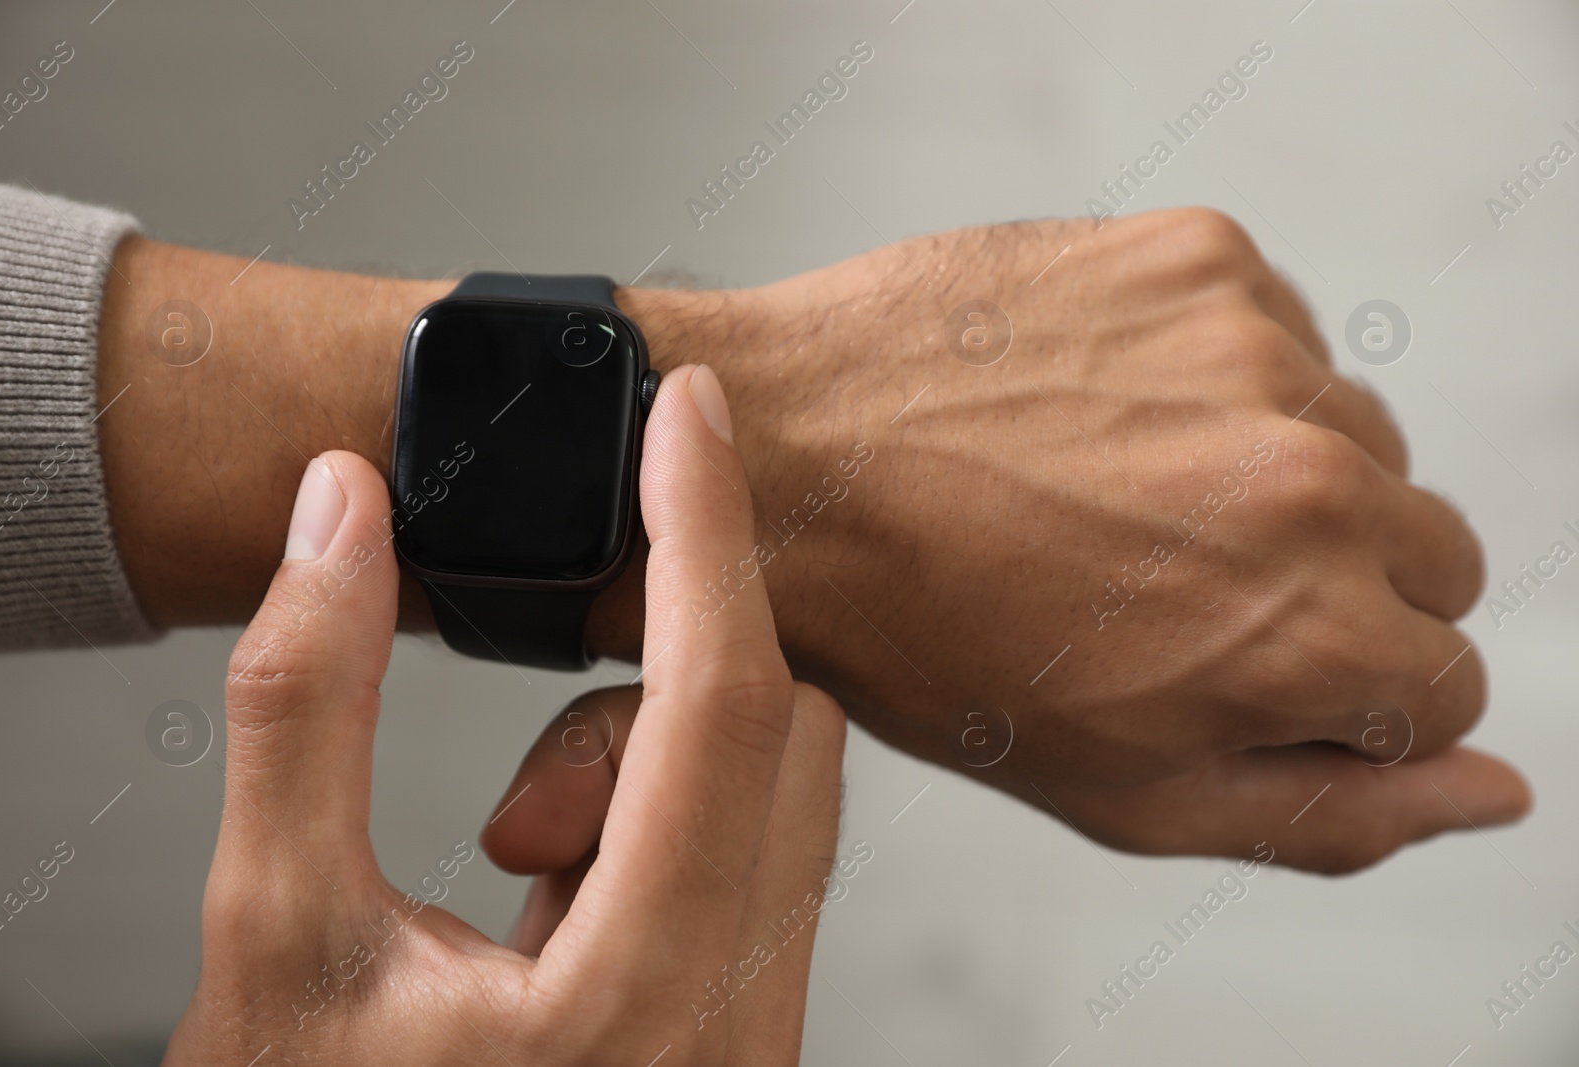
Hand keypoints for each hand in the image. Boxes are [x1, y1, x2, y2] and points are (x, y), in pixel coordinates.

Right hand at [164, 365, 847, 1065]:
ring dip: (645, 774)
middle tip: (510, 791)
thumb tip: (340, 516)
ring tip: (507, 875)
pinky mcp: (738, 1032)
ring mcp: (751, 1038)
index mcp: (637, 1005)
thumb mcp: (273, 943)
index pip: (723, 702)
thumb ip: (303, 710)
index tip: (691, 412)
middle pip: (780, 739)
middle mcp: (736, 1028)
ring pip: (774, 800)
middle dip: (653, 693)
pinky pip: (751, 864)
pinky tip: (547, 905)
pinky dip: (660, 827)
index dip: (705, 528)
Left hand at [615, 208, 1527, 872]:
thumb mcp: (1119, 788)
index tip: (1247, 675)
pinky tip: (1102, 418)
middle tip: (1178, 591)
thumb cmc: (920, 639)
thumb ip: (1328, 810)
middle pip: (1432, 558)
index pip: (1446, 686)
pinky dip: (1219, 384)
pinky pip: (1283, 339)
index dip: (1345, 702)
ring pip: (1361, 443)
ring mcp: (1256, 348)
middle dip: (1332, 593)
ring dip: (1276, 479)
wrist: (782, 463)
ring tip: (1122, 500)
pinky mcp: (1200, 257)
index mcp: (1308, 632)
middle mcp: (1310, 478)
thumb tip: (1489, 791)